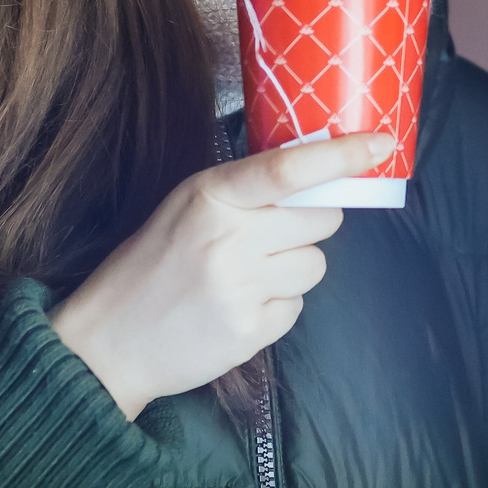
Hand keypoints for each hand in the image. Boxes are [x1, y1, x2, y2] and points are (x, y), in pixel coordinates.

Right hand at [49, 132, 391, 417]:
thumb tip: (317, 176)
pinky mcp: (250, 333)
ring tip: (245, 277)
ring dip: (292, 269)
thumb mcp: (186, 207)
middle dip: (308, 225)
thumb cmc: (150, 265)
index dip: (343, 154)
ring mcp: (241, 289)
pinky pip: (296, 308)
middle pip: (322, 219)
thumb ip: (245, 190)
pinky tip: (238, 307)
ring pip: (315, 265)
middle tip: (269, 237)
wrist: (107, 343)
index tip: (380, 144)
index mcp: (212, 197)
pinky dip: (276, 307)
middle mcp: (229, 240)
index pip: (290, 168)